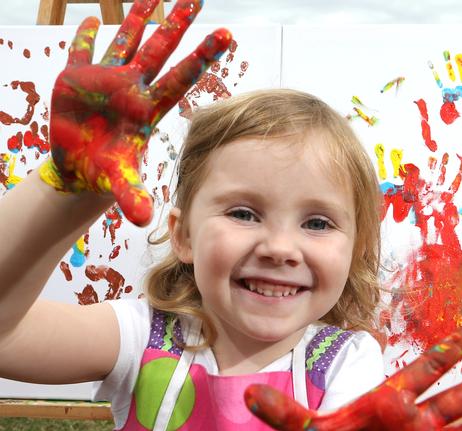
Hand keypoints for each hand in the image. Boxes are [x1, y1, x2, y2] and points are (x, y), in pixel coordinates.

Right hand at [44, 0, 230, 225]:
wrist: (83, 169)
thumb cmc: (108, 173)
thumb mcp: (119, 183)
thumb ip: (131, 195)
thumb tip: (142, 221)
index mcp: (148, 110)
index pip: (180, 78)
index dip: (201, 58)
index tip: (226, 36)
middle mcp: (131, 89)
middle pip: (159, 51)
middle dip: (176, 25)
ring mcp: (106, 81)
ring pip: (126, 42)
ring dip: (136, 18)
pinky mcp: (76, 80)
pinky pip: (81, 53)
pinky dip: (85, 38)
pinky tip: (93, 21)